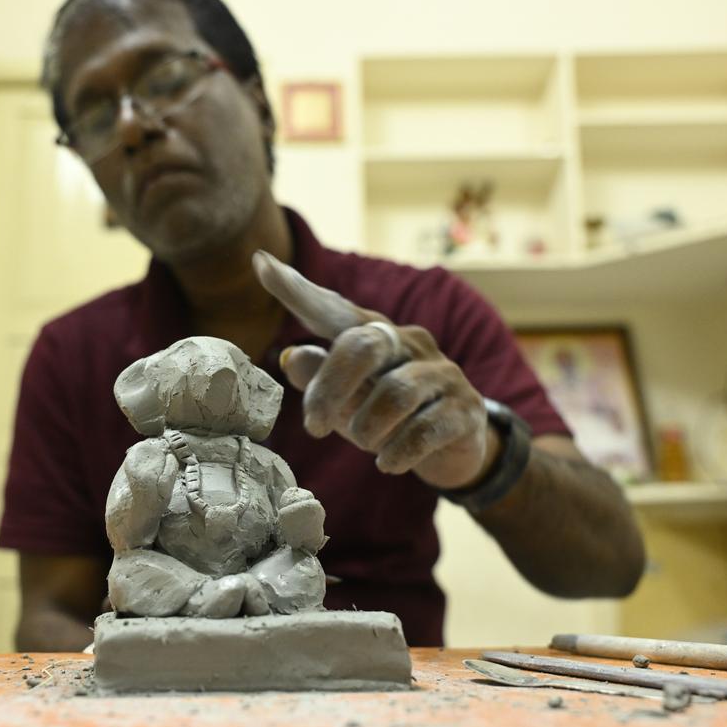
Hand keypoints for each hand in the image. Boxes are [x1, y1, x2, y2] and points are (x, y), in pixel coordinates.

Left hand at [252, 250, 497, 489]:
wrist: (456, 449)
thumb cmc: (389, 419)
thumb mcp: (348, 402)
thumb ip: (322, 379)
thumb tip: (290, 357)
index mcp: (374, 336)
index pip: (332, 310)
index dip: (297, 291)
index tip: (261, 264)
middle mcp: (409, 344)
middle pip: (363, 346)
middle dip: (332, 389)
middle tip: (314, 427)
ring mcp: (442, 374)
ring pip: (395, 392)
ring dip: (368, 428)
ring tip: (364, 445)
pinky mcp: (465, 409)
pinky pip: (425, 428)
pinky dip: (398, 451)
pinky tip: (388, 463)